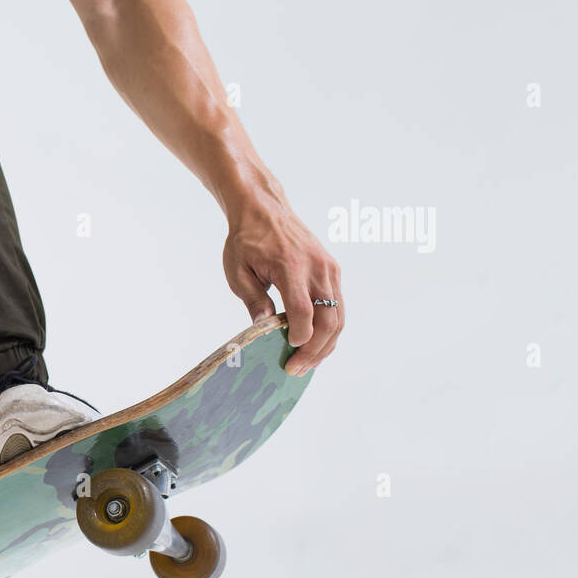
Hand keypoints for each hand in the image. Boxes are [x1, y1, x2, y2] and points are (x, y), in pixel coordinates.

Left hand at [222, 197, 343, 375]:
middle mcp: (317, 267)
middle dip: (315, 350)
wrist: (264, 208)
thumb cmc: (247, 239)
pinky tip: (316, 344)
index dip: (300, 336)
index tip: (289, 353)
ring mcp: (329, 268)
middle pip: (329, 318)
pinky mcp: (332, 269)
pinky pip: (338, 305)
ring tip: (308, 364)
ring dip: (326, 344)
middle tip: (297, 369)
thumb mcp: (238, 272)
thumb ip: (253, 300)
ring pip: (339, 315)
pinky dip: (330, 327)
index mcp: (291, 266)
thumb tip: (263, 329)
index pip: (304, 310)